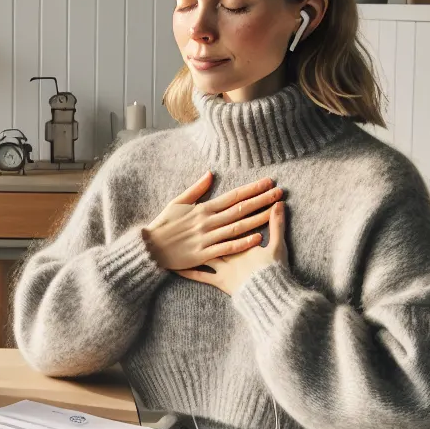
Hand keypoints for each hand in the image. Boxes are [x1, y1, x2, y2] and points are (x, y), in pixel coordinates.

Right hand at [140, 172, 283, 271]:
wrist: (149, 248)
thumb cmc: (163, 225)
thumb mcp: (177, 203)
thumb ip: (196, 189)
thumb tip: (211, 174)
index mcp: (203, 208)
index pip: (233, 196)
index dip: (252, 188)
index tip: (269, 182)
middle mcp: (208, 221)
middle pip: (240, 209)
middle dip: (262, 200)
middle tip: (280, 193)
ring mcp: (207, 238)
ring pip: (238, 226)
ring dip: (258, 218)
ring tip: (275, 211)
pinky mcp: (204, 254)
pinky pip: (227, 247)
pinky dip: (243, 242)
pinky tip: (258, 237)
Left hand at [178, 198, 288, 295]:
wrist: (269, 296)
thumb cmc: (274, 271)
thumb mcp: (278, 245)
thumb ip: (277, 224)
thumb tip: (279, 204)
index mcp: (240, 240)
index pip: (232, 218)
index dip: (227, 207)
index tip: (214, 202)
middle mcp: (227, 251)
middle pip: (214, 233)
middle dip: (204, 224)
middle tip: (191, 214)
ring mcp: (221, 267)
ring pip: (204, 252)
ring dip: (191, 244)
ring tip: (175, 237)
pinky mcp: (218, 282)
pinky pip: (199, 276)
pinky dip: (188, 271)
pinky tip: (175, 268)